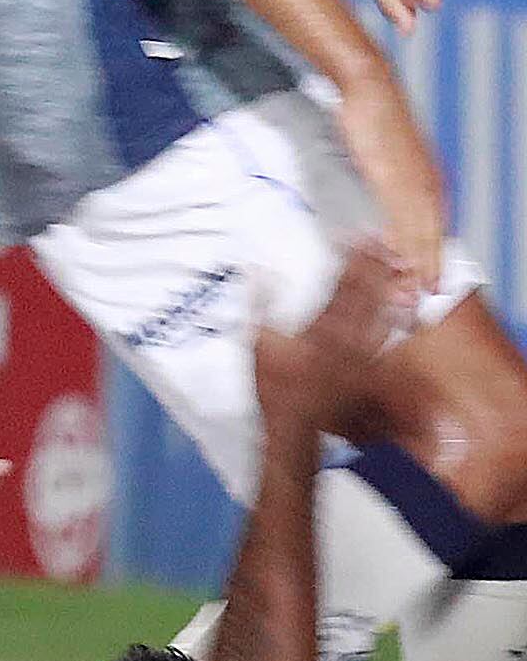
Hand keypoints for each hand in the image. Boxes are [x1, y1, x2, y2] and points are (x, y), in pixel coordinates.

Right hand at [257, 242, 413, 431]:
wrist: (296, 424)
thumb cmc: (275, 384)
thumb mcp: (257, 342)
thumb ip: (260, 304)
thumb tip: (260, 271)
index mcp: (317, 327)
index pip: (337, 284)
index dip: (350, 258)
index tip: (357, 236)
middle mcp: (343, 337)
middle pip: (364, 294)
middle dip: (375, 265)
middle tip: (386, 240)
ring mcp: (360, 354)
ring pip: (379, 314)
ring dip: (389, 287)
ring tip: (399, 265)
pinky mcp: (368, 367)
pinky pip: (386, 339)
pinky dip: (396, 320)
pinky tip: (404, 305)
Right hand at [336, 80, 450, 284]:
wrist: (371, 90)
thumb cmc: (377, 118)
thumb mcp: (390, 158)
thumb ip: (393, 183)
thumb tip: (389, 211)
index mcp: (431, 184)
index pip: (434, 231)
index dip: (432, 260)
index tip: (428, 286)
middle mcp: (429, 187)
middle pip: (430, 238)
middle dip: (426, 270)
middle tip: (420, 298)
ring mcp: (414, 183)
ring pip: (419, 233)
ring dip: (416, 263)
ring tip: (410, 288)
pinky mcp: (394, 179)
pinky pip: (400, 218)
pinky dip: (401, 242)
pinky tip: (396, 256)